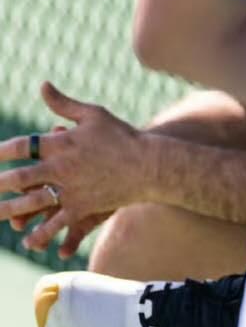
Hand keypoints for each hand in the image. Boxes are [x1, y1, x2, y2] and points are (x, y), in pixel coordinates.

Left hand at [0, 83, 150, 256]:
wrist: (150, 164)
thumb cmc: (122, 136)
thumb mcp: (93, 114)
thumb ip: (63, 104)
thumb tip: (42, 85)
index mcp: (60, 144)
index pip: (21, 146)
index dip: (0, 151)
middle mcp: (61, 168)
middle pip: (20, 177)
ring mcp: (71, 190)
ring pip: (33, 204)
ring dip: (9, 211)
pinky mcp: (83, 207)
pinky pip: (58, 223)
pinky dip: (42, 233)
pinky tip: (27, 241)